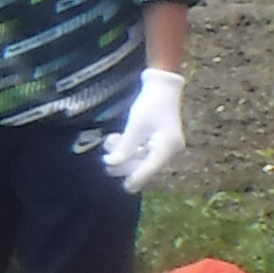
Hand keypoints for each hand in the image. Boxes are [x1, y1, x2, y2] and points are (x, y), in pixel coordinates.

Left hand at [99, 68, 185, 190]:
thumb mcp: (135, 125)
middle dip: (124, 163)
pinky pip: (142, 153)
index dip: (134, 179)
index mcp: (166, 148)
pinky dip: (130, 148)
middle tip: (105, 158)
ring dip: (124, 154)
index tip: (122, 187)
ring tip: (111, 140)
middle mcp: (168, 151)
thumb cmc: (151, 103)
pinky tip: (119, 139)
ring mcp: (164, 148)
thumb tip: (111, 164)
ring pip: (141, 161)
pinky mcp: (158, 143)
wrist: (163, 86)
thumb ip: (124, 147)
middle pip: (143, 168)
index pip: (148, 171)